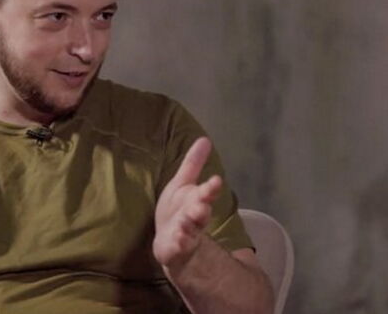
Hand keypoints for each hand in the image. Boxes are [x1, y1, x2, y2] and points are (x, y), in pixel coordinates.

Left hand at [153, 137, 221, 268]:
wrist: (171, 242)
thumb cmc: (178, 208)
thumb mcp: (183, 183)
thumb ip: (194, 163)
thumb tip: (205, 139)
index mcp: (197, 199)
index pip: (207, 192)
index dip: (211, 187)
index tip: (216, 180)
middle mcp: (194, 217)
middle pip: (201, 212)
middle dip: (201, 209)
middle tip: (202, 206)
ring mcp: (186, 234)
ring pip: (190, 230)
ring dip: (189, 226)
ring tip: (186, 223)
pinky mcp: (176, 248)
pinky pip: (178, 246)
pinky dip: (179, 243)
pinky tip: (178, 239)